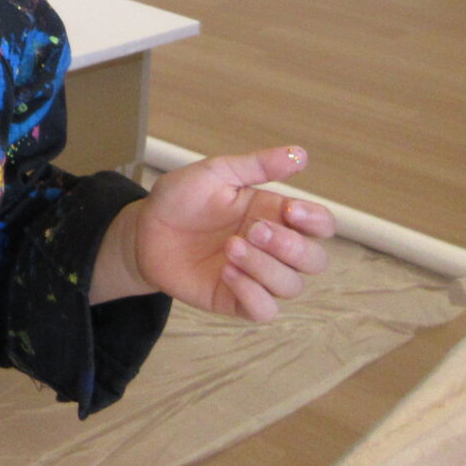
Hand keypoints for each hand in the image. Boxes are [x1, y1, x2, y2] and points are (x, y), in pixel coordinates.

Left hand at [114, 146, 334, 321]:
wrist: (144, 230)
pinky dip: (252, 293)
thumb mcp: (216, 173)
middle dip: (290, 246)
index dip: (317, 220)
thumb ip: (258, 166)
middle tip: (252, 229)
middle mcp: (273, 248)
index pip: (321, 224)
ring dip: (265, 267)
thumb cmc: (181, 199)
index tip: (290, 209)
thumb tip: (301, 154)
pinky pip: (265, 310)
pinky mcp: (237, 300)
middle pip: (314, 260)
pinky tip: (226, 272)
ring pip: (291, 286)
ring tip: (229, 247)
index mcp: (275, 214)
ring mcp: (257, 276)